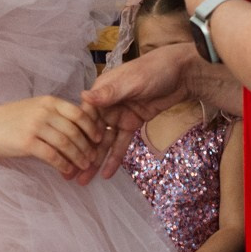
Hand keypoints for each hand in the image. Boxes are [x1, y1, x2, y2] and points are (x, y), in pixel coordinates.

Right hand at [0, 96, 106, 176]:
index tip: (98, 138)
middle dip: (87, 146)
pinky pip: (52, 155)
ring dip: (78, 157)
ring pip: (66, 144)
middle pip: (74, 130)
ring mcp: (36, 126)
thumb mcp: (36, 107)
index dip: (92, 126)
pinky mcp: (27, 142)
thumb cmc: (13, 118)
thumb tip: (80, 128)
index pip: (78, 113)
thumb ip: (56, 113)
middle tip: (93, 157)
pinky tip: (67, 170)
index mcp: (49, 102)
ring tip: (84, 165)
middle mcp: (44, 112)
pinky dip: (63, 164)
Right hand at [79, 43, 198, 180]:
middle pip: (92, 133)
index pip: (84, 117)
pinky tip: (106, 174)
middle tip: (72, 176)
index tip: (68, 156)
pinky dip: (115, 157)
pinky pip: (121, 143)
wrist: (181, 73)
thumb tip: (83, 96)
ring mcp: (119, 115)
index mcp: (101, 92)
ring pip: (105, 142)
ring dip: (96, 160)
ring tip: (84, 180)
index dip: (76, 136)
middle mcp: (106, 105)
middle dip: (83, 154)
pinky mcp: (132, 123)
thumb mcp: (131, 82)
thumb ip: (109, 93)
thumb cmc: (153, 71)